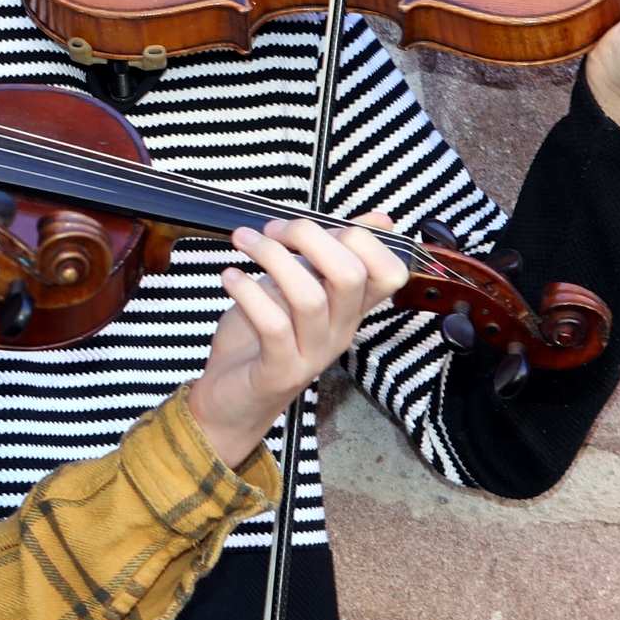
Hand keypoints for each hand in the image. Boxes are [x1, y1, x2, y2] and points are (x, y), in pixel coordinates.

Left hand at [182, 214, 408, 469]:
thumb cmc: (260, 338)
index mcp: (350, 309)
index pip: (390, 273)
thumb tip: (379, 219)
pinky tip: (230, 277)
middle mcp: (340, 331)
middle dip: (310, 237)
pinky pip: (274, 326)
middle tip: (272, 230)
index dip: (360, 238)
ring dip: (272, 258)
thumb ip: (326, 254)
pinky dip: (248, 293)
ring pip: (310, 297)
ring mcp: (313, 353)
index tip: (314, 226)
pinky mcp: (281, 371)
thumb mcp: (296, 286)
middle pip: (351, 275)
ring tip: (244, 243)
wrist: (230, 399)